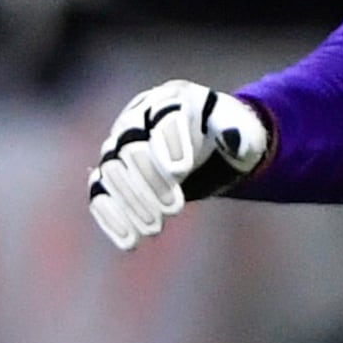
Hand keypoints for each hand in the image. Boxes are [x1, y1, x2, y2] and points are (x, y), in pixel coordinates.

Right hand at [88, 80, 267, 249]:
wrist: (205, 143)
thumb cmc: (225, 133)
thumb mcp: (243, 129)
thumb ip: (241, 132)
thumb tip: (233, 141)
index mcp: (171, 99)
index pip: (163, 117)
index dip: (169, 143)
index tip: (181, 171)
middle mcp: (136, 119)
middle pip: (130, 148)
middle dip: (150, 180)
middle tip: (175, 209)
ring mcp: (118, 147)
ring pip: (111, 172)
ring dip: (131, 203)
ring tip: (155, 229)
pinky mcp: (109, 173)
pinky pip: (98, 194)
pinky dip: (111, 218)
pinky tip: (129, 242)